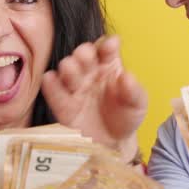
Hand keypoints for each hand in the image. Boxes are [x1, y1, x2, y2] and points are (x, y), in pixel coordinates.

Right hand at [41, 36, 147, 160]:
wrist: (114, 143)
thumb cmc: (126, 117)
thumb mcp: (137, 104)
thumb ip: (134, 91)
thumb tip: (127, 76)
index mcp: (109, 66)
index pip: (106, 51)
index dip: (108, 46)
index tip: (112, 44)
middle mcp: (89, 73)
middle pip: (83, 56)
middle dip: (83, 53)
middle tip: (86, 55)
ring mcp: (75, 89)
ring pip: (67, 72)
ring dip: (68, 67)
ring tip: (70, 68)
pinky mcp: (64, 106)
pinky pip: (55, 94)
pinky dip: (51, 86)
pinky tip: (50, 79)